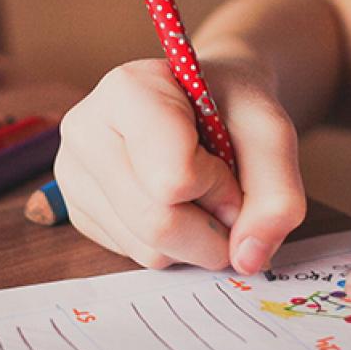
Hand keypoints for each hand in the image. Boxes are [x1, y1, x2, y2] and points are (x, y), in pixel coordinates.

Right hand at [55, 57, 305, 273]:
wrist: (202, 100)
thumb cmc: (230, 106)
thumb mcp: (271, 132)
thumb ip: (277, 194)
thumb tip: (247, 259)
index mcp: (125, 90)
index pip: (173, 178)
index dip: (219, 185)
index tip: (227, 161)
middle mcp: (84, 130)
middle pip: (157, 222)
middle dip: (212, 227)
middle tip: (226, 195)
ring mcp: (73, 173)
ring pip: (147, 248)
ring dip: (195, 239)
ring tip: (197, 193)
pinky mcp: (77, 210)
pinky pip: (134, 255)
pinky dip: (171, 244)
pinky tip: (171, 203)